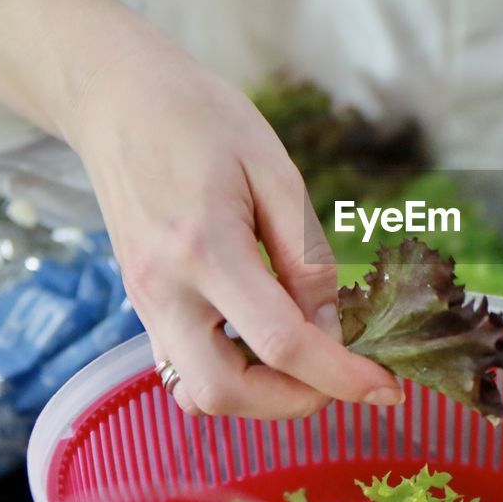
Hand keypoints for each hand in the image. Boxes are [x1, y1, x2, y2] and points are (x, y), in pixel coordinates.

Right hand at [0, 0, 402, 417]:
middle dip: (294, 402)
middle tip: (343, 377)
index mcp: (206, 248)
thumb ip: (304, 252)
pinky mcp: (141, 305)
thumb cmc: (200, 118)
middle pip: (225, 393)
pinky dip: (232, 377)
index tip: (388, 389)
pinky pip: (184, 369)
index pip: (280, 343)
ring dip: (260, 398)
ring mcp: (144, 303)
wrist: (115, 98)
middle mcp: (165, 290)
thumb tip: (332, 325)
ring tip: (309, 362)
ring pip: (198, 394)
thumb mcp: (272, 169)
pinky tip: (267, 345)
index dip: (341, 376)